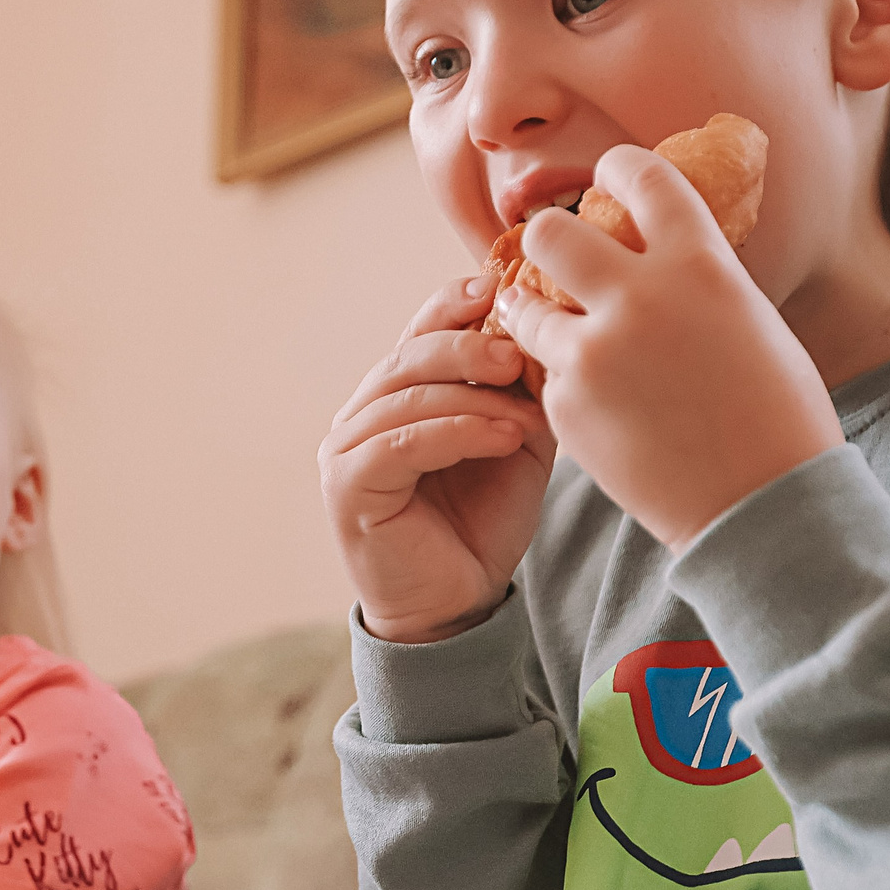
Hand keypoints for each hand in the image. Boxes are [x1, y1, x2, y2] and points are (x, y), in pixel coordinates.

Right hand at [321, 275, 555, 643]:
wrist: (458, 604)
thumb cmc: (482, 523)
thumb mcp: (513, 441)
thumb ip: (519, 392)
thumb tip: (545, 329)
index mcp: (396, 395)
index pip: (420, 331)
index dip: (455, 303)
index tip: (500, 284)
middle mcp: (360, 414)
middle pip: (410, 356)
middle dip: (467, 346)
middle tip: (518, 350)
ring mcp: (345, 449)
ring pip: (405, 396)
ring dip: (470, 396)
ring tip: (523, 410)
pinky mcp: (346, 487)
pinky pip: (398, 444)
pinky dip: (454, 433)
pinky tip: (500, 438)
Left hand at [497, 144, 841, 548]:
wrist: (763, 504)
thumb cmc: (776, 413)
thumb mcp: (748, 319)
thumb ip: (694, 277)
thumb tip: (656, 248)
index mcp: (699, 263)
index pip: (639, 175)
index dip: (618, 170)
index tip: (609, 179)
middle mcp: (638, 298)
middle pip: (548, 232)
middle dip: (548, 239)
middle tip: (559, 257)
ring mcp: (594, 354)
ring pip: (524, 305)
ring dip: (538, 312)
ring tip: (563, 331)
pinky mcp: (567, 406)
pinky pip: (547, 374)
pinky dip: (565, 382)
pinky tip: (602, 405)